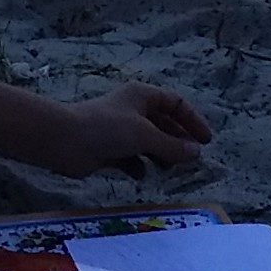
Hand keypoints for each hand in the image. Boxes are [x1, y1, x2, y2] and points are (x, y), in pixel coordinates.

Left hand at [39, 81, 213, 180]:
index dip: (192, 120)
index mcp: (142, 96)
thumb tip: (197, 153)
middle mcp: (133, 110)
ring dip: (160, 155)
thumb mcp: (145, 135)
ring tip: (168, 169)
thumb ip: (172, 145)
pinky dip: (139, 166)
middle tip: (190, 160)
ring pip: (149, 143)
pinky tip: (141, 175)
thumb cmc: (107, 129)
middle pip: (164, 124)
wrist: (65, 141)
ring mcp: (120, 130)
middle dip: (178, 141)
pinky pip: (132, 158)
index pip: (175, 103)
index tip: (205, 141)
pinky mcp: (109, 150)